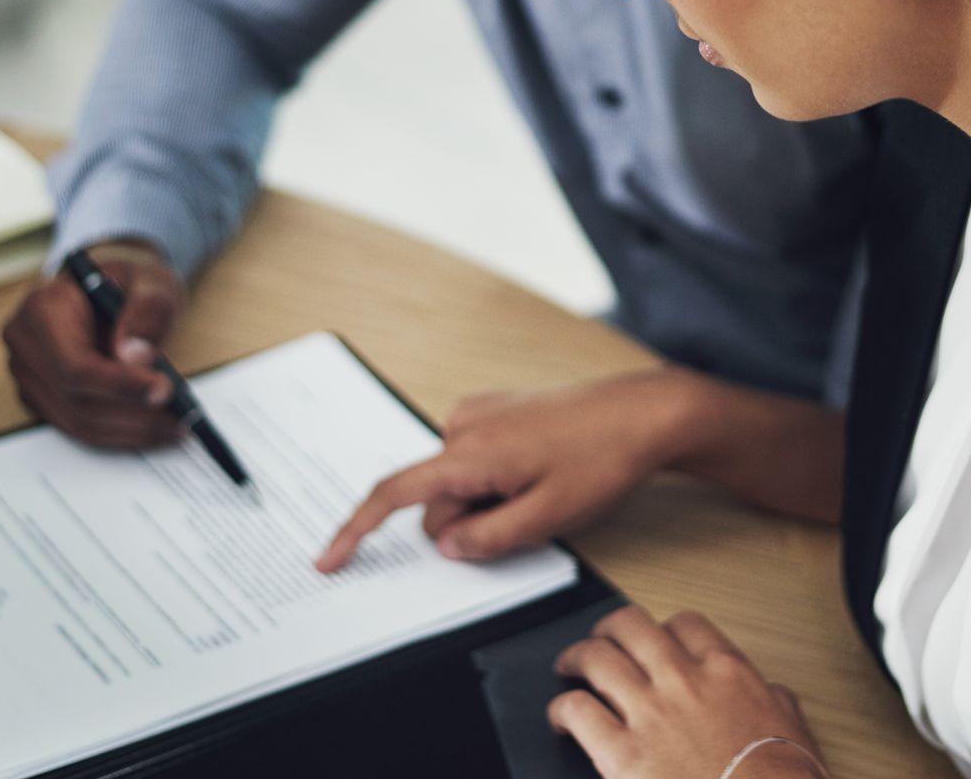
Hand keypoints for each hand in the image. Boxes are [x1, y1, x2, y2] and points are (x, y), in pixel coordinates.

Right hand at [0, 239, 185, 448]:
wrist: (116, 289)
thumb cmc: (129, 281)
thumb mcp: (151, 280)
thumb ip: (147, 310)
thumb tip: (134, 357)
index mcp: (42, 309)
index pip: (72, 364)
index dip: (118, 385)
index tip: (163, 391)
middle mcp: (26, 345)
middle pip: (74, 399)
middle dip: (132, 414)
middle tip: (181, 417)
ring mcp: (30, 376)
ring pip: (78, 421)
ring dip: (131, 430)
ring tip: (176, 425)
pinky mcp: (45, 398)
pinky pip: (80, 427)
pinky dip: (121, 432)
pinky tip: (156, 426)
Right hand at [316, 370, 697, 569]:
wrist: (641, 412)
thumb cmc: (602, 458)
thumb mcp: (547, 517)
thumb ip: (488, 540)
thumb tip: (446, 546)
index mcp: (470, 451)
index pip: (394, 495)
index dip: (356, 531)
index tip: (330, 559)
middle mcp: (463, 424)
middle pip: (437, 501)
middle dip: (468, 523)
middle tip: (528, 515)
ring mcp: (478, 413)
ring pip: (457, 484)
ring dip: (487, 501)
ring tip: (543, 487)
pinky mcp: (493, 410)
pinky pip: (475, 462)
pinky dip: (495, 480)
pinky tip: (539, 471)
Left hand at [549, 606, 823, 778]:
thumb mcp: (793, 732)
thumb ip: (776, 703)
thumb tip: (773, 696)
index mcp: (727, 673)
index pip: (686, 624)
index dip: (664, 627)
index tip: (657, 638)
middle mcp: (684, 682)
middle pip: (631, 627)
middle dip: (610, 629)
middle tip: (601, 639)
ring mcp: (651, 713)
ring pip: (597, 658)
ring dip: (578, 657)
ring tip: (569, 666)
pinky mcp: (622, 754)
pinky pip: (577, 711)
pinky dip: (563, 709)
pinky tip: (562, 718)